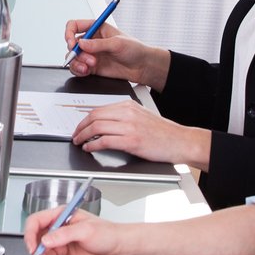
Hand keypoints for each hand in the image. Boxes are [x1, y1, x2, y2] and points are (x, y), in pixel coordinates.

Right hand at [20, 207, 136, 254]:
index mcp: (61, 215)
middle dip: (35, 252)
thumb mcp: (86, 231)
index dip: (30, 234)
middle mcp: (59, 227)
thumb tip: (46, 239)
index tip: (33, 247)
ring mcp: (61, 241)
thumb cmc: (108, 233)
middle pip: (36, 238)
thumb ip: (64, 234)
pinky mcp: (64, 253)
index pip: (37, 221)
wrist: (119, 248)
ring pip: (41, 251)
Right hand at [61, 18, 167, 87]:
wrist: (142, 66)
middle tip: (89, 59)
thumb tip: (81, 43)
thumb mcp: (117, 43)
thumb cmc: (134, 49)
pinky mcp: (91, 66)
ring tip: (90, 67)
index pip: (75, 26)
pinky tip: (87, 71)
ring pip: (73, 57)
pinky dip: (79, 70)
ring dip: (78, 63)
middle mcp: (91, 40)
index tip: (72, 42)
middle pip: (72, 44)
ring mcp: (90, 54)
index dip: (69, 33)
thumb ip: (98, 44)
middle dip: (77, 53)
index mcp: (96, 28)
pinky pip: (77, 68)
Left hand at [70, 100, 210, 167]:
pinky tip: (89, 148)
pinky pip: (104, 141)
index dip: (84, 119)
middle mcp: (127, 113)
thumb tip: (103, 122)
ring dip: (83, 136)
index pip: (98, 109)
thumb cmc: (162, 132)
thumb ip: (123, 116)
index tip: (79, 126)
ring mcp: (129, 127)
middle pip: (94, 116)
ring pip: (97, 127)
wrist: (179, 141)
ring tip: (79, 142)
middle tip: (75, 135)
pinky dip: (93, 144)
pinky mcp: (131, 141)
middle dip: (80, 127)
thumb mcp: (141, 116)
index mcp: (128, 105)